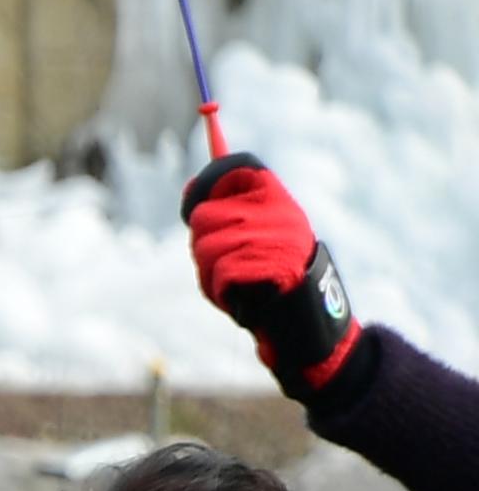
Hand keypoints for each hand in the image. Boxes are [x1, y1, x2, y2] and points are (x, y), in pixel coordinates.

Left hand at [182, 154, 362, 396]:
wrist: (303, 323)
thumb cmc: (271, 282)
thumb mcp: (253, 238)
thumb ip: (226, 213)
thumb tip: (188, 188)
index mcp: (277, 199)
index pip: (235, 168)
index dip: (207, 186)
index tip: (196, 205)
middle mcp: (278, 211)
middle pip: (202, 217)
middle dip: (204, 247)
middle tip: (229, 265)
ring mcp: (274, 236)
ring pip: (205, 248)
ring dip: (211, 275)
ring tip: (240, 283)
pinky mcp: (268, 263)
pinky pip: (219, 275)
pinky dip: (222, 293)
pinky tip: (243, 298)